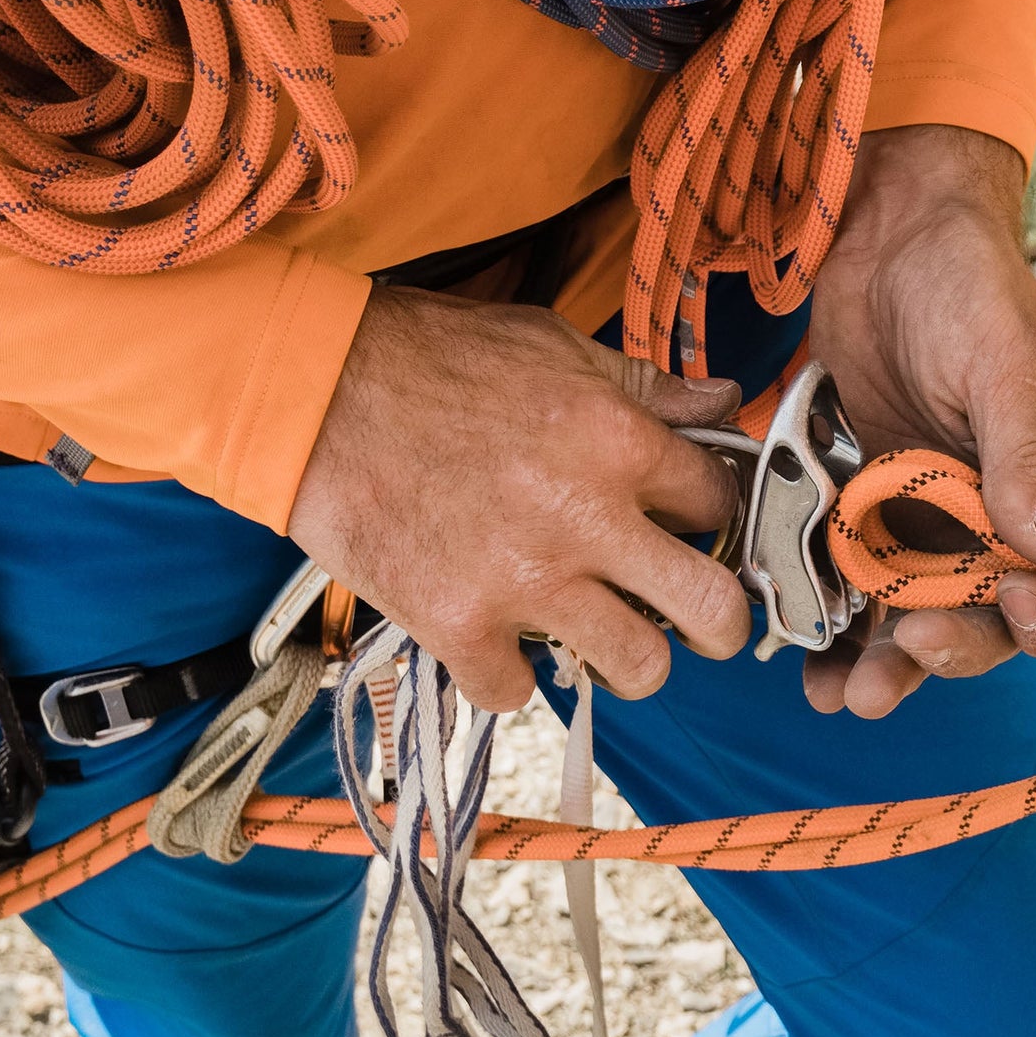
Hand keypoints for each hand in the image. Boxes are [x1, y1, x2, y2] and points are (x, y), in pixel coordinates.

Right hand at [289, 287, 751, 709]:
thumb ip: (646, 386)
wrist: (313, 389)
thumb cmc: (432, 357)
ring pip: (636, 667)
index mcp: (619, 441)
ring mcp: (523, 581)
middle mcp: (586, 519)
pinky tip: (496, 635)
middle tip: (700, 621)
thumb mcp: (555, 345)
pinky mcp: (456, 625)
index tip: (691, 526)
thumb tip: (722, 401)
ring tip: (600, 633)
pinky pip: (518, 692)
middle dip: (719, 621)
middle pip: (711, 610)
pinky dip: (508, 673)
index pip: (720, 504)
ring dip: (625, 658)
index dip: (711, 516)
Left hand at [804, 125, 1035, 717]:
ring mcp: (929, 522)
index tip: (1010, 605)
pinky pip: (857, 590)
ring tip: (843, 695)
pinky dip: (835, 632)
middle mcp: (1000, 522)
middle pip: (990, 624)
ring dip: (886, 667)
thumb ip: (1025, 458)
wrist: (884, 233)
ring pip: (918, 621)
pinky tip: (805, 662)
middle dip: (951, 652)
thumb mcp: (1004, 364)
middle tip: (904, 654)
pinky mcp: (866, 511)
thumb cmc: (969, 285)